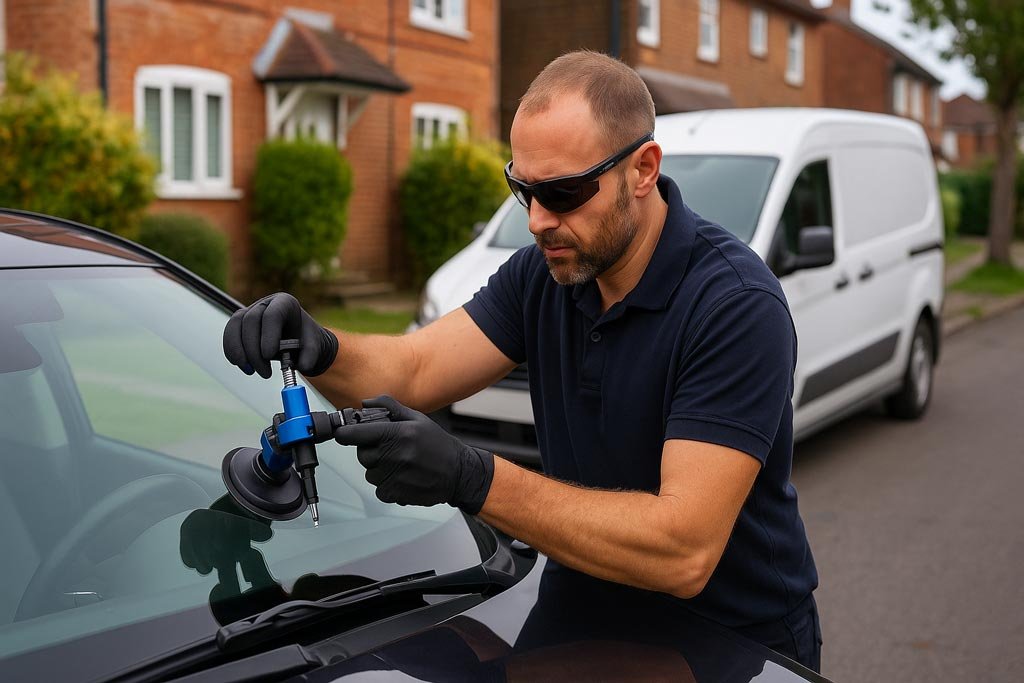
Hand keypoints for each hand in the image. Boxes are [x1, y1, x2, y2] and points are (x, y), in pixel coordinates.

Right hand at [223, 292, 337, 378]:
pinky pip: (229, 335)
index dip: (268, 334)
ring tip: (251, 371)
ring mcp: (250, 311)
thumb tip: (303, 365)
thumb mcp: (313, 347)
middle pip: (251, 321)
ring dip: (239, 352)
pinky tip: (242, 366)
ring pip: (235, 326)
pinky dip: (232, 352)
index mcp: (285, 303)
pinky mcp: (239, 324)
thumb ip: (311, 355)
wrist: (297, 341)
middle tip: (265, 373)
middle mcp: (265, 303)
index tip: (269, 355)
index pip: (272, 314)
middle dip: (254, 350)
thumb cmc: (305, 340)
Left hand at [333, 396, 494, 514]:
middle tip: (388, 448)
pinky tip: (403, 477)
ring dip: (379, 469)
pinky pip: (379, 489)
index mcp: (398, 433)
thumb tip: (365, 403)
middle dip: (370, 450)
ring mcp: (394, 476)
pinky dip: (387, 484)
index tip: (340, 433)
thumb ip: (389, 407)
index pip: (357, 434)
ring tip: (400, 463)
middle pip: (362, 455)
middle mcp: (394, 455)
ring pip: (370, 473)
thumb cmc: (438, 445)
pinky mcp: (396, 493)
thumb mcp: (417, 419)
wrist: (459, 472)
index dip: (345, 433)